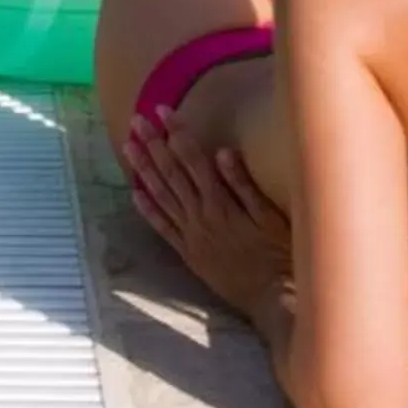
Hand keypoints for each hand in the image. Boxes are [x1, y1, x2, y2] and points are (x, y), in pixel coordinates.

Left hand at [122, 110, 292, 324]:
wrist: (273, 297)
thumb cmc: (280, 254)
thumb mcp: (270, 216)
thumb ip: (244, 185)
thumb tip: (223, 151)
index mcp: (220, 203)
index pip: (193, 159)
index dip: (177, 132)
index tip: (162, 110)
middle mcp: (200, 216)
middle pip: (171, 173)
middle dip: (153, 144)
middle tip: (135, 119)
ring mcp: (192, 235)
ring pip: (161, 196)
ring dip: (143, 170)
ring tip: (127, 147)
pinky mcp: (189, 253)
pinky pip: (163, 228)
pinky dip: (148, 210)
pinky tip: (134, 194)